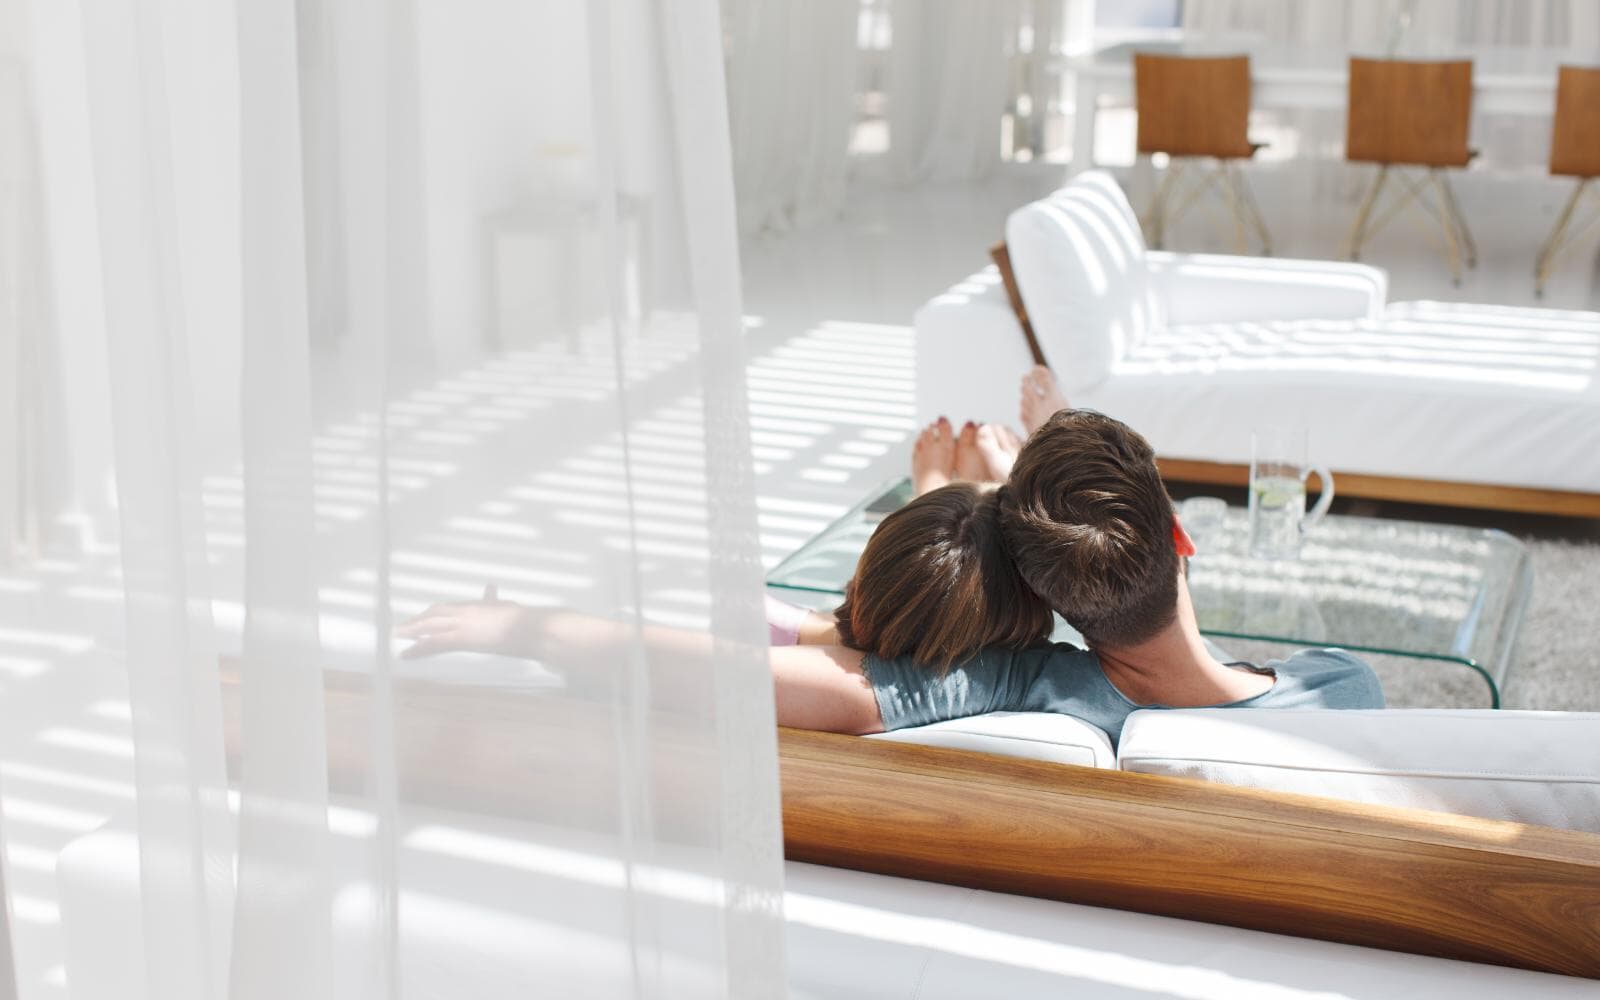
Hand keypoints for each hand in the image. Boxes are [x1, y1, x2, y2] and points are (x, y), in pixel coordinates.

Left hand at [396, 584, 538, 658]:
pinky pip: (435, 643)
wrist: (527, 627)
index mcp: (471, 606)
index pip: (444, 609)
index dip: (429, 614)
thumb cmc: (518, 618)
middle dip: (417, 622)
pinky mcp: (463, 639)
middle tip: (402, 629)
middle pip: (433, 616)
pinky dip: (419, 648)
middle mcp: (463, 613)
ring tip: (398, 636)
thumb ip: (493, 598)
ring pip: (429, 627)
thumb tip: (490, 587)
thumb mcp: (502, 606)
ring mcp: (462, 625)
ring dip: (412, 631)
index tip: (419, 619)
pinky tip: (406, 653)